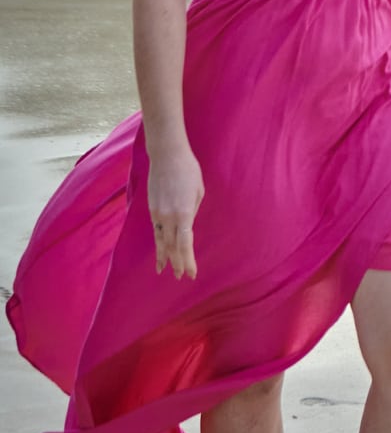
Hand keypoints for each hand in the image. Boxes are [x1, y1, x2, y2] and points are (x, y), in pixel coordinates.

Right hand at [147, 145, 203, 280]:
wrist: (166, 155)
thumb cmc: (188, 171)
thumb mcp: (198, 192)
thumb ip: (192, 212)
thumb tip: (187, 226)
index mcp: (183, 213)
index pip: (185, 245)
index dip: (188, 261)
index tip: (191, 274)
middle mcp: (168, 217)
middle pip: (171, 247)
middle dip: (176, 263)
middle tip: (180, 277)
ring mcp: (157, 213)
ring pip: (160, 241)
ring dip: (163, 256)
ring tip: (162, 270)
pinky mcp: (151, 208)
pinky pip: (155, 230)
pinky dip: (158, 242)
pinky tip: (159, 249)